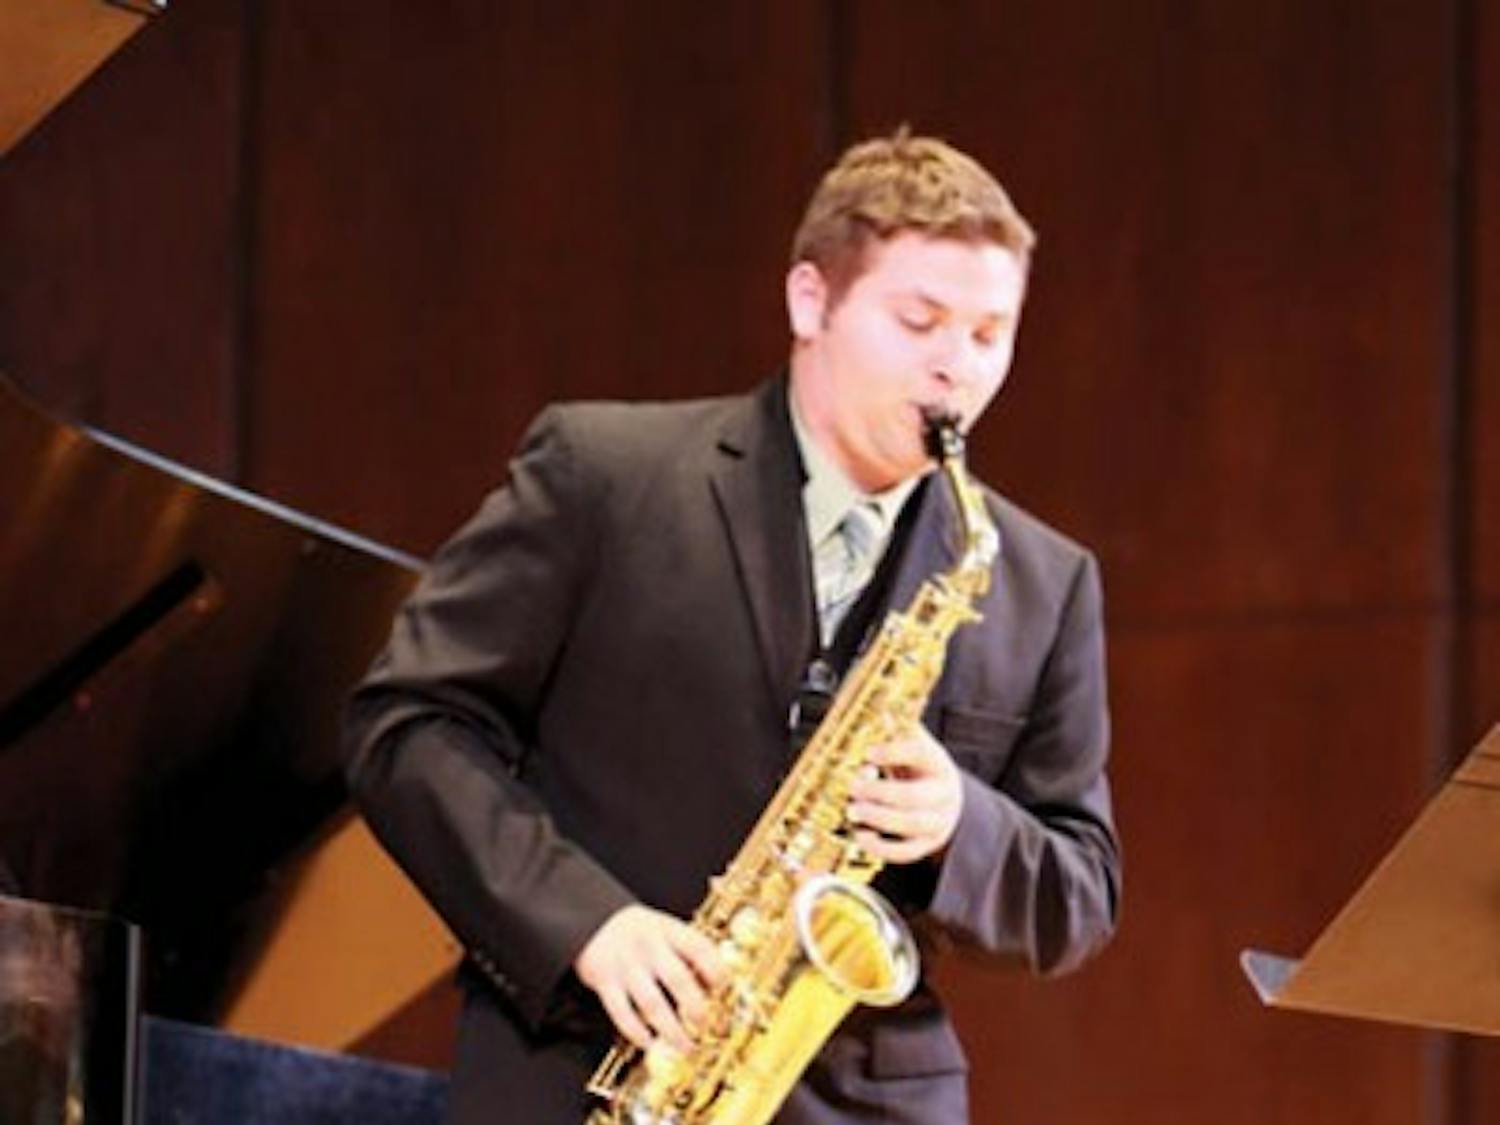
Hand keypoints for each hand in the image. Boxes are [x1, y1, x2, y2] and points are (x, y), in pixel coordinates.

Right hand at [574, 904, 724, 1051]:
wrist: (592, 920)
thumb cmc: (639, 931)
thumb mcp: (665, 929)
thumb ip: (687, 952)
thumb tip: (714, 988)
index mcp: (669, 931)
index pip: (699, 948)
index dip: (716, 971)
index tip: (723, 991)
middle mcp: (649, 947)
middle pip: (678, 979)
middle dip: (696, 1008)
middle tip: (708, 1028)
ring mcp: (626, 965)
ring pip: (652, 1003)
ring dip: (672, 1030)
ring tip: (686, 1047)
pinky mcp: (604, 982)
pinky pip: (622, 1013)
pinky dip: (637, 1032)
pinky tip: (649, 1042)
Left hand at [847, 726, 963, 863]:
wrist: (947, 801)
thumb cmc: (921, 770)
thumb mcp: (915, 746)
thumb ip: (896, 730)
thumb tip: (877, 707)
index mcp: (938, 764)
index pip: (920, 754)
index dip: (894, 752)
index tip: (868, 752)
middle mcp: (942, 795)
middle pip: (913, 797)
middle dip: (879, 792)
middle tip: (852, 786)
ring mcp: (936, 823)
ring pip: (910, 825)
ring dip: (878, 818)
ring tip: (852, 810)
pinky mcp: (925, 845)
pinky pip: (905, 852)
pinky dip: (881, 847)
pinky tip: (860, 835)